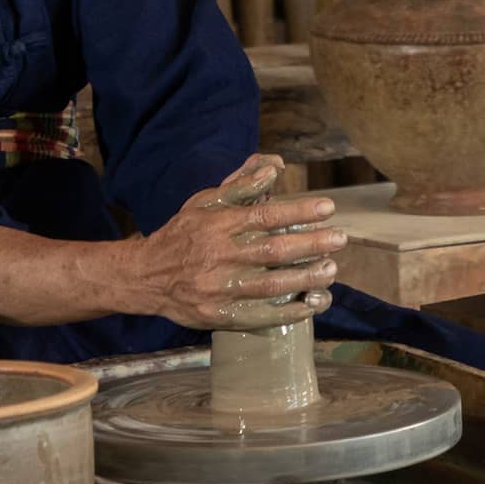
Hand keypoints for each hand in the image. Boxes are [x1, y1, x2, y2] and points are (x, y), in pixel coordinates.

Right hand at [126, 154, 347, 329]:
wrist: (145, 277)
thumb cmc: (183, 233)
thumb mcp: (206, 201)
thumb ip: (241, 185)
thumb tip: (275, 167)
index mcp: (217, 225)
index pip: (264, 216)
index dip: (298, 212)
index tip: (328, 208)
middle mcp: (219, 257)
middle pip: (273, 251)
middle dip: (311, 245)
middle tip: (339, 239)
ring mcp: (219, 290)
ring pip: (271, 285)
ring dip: (305, 278)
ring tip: (331, 269)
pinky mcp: (219, 316)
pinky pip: (260, 316)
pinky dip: (289, 312)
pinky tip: (312, 303)